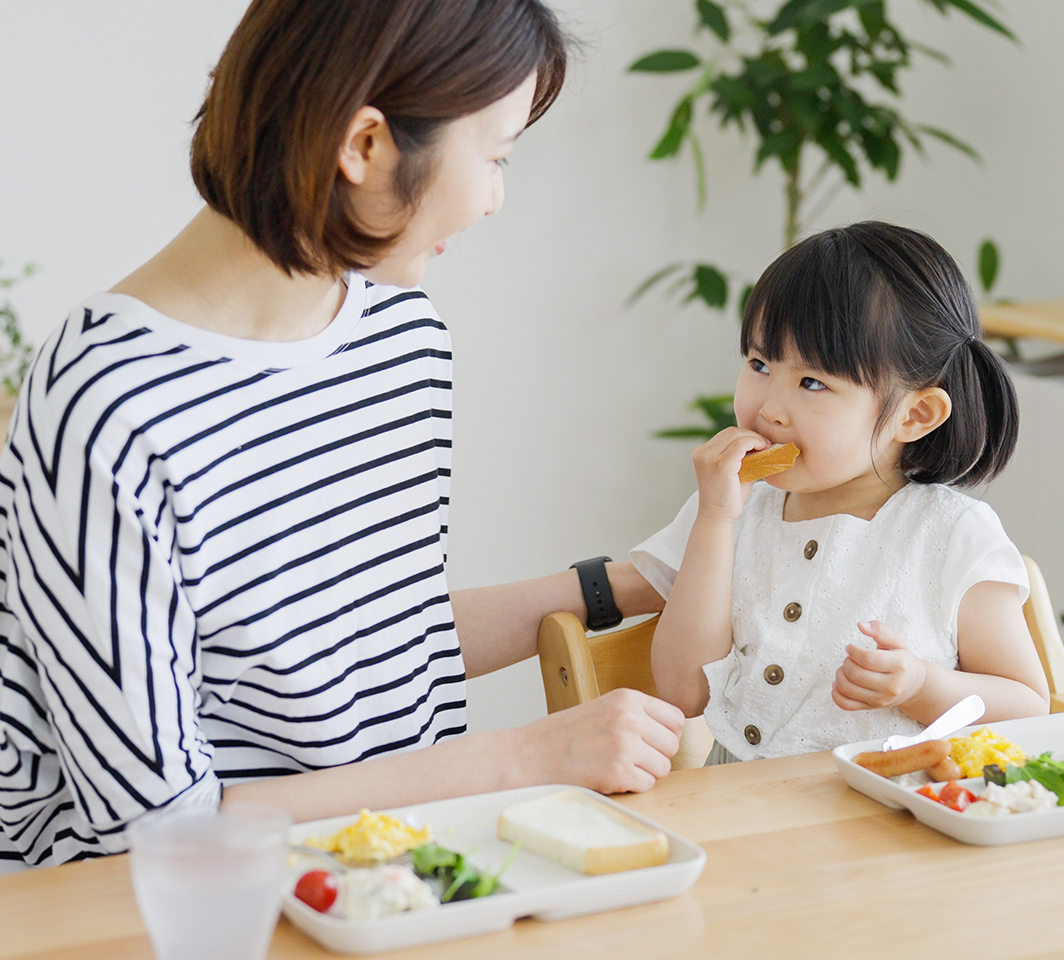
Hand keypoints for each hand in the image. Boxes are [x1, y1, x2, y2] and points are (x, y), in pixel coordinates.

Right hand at [522, 688, 684, 793]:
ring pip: (663, 768)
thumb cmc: (560, 736)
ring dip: (643, 774)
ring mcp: (624, 743)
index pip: (675, 718)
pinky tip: (608, 778)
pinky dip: (631, 787)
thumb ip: (633, 715)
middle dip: (655, 757)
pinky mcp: (618, 770)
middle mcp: (629, 717)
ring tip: (614, 767)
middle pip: (672, 745)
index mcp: (626, 698)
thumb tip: (668, 733)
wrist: (527, 756)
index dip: (664, 735)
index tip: (649, 743)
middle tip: (627, 759)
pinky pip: (647, 785)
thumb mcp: (601, 709)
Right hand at [691, 427, 769, 522]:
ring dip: (754, 439)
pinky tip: (763, 450)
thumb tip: (762, 443)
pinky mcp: (721, 465)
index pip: (726, 434)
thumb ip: (741, 456)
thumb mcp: (732, 471)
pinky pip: (741, 445)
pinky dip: (754, 444)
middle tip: (766, 444)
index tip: (760, 444)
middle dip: (751, 435)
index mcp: (702, 453)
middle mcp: (702, 453)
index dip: (745, 436)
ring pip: (736, 435)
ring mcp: (710, 458)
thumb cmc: (727, 497)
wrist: (718, 517)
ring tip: (765, 448)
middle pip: (731, 432)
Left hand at [832, 620, 928, 710]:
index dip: (853, 651)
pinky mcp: (871, 707)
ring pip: (848, 689)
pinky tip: (838, 684)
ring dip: (840, 675)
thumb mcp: (896, 641)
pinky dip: (836, 694)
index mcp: (898, 666)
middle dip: (846, 662)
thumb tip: (861, 625)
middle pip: (855, 674)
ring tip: (846, 669)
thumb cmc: (902, 660)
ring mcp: (881, 699)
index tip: (850, 647)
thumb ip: (880, 630)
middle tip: (850, 658)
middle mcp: (891, 686)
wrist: (915, 685)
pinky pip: (846, 705)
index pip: (867, 659)